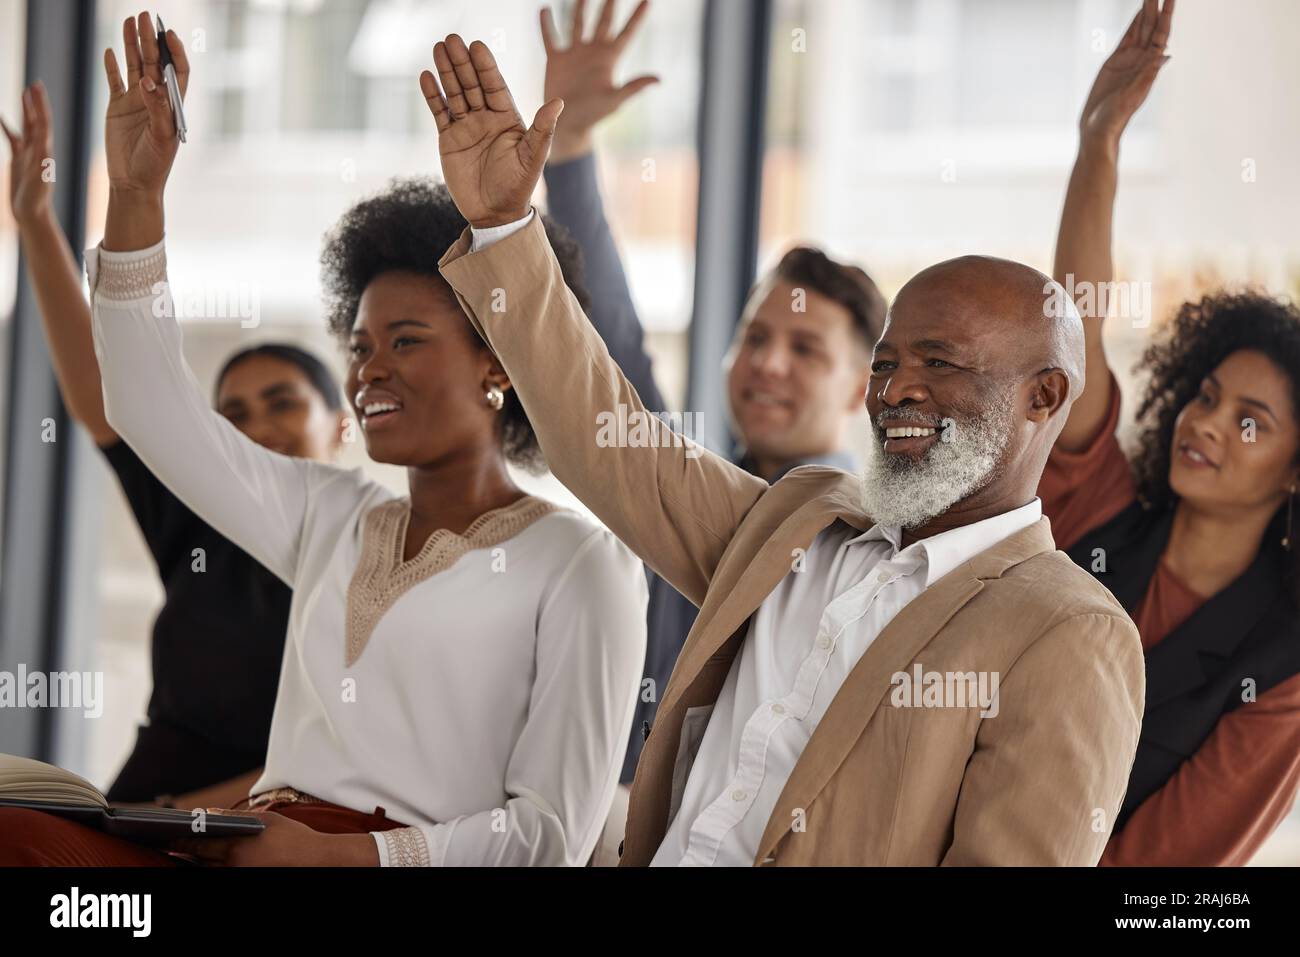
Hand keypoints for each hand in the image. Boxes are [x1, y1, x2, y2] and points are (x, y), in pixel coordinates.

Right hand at [1, 82, 54, 226]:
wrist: (32, 214)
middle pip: (37, 120)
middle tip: (35, 84)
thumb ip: (41, 162)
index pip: (42, 122)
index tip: (37, 87)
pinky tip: (0, 118)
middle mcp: (39, 150)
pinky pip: (13, 139)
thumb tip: (43, 144)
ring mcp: (29, 154)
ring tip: (23, 93)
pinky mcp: (19, 161)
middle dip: (36, 103)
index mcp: (44, 151)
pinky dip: (7, 127)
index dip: (40, 105)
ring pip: (27, 127)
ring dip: (25, 110)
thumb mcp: (38, 180)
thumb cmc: (36, 200)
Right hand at [102, 12, 188, 198]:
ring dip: (131, 44)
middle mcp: (155, 99)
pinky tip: (109, 50)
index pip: (177, 72)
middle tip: (145, 16)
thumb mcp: (162, 138)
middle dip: (150, 39)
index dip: (175, 52)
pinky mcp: (117, 107)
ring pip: (134, 66)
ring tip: (128, 21)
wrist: (133, 183)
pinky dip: (111, 65)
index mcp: (172, 106)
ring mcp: (136, 101)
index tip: (169, 34)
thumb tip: (149, 81)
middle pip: (154, 62)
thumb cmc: (154, 165)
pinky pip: (114, 80)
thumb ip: (158, 109)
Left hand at [168, 810, 376, 866]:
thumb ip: (235, 817)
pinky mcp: (243, 882)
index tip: (164, 835)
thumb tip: (209, 813)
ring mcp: (237, 877)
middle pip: (197, 859)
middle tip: (166, 844)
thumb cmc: (293, 838)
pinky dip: (208, 868)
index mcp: (236, 846)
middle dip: (181, 850)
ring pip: (206, 870)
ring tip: (180, 853)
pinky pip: (219, 875)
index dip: (179, 839)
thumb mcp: (266, 820)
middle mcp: (232, 865)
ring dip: (192, 861)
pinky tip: (203, 863)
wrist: (314, 860)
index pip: (197, 843)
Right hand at [420, 35, 562, 228]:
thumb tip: (558, 102)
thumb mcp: (533, 157)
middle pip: (472, 84)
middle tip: (451, 39)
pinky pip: (440, 112)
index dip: (486, 66)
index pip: (495, 86)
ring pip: (455, 93)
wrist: (494, 214)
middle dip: (462, 62)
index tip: (477, 46)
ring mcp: (466, 127)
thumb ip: (542, 129)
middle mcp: (486, 118)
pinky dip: (433, 96)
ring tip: (438, 48)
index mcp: (508, 118)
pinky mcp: (448, 139)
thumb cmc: (518, 187)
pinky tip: (426, 77)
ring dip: (446, 72)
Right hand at [540, 0, 657, 162]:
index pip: (627, 32)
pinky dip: (547, 25)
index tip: (648, 0)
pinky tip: (545, 10)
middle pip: (604, 22)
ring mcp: (575, 54)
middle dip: (609, 5)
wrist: (567, 126)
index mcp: (609, 59)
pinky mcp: (556, 60)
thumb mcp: (615, 100)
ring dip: (580, 8)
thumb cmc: (594, 116)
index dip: (638, 16)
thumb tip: (658, 79)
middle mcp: (593, 52)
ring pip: (578, 24)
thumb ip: (634, 87)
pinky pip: (551, 38)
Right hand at [1079, 0, 1173, 153]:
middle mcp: (1143, 60)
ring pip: (1142, 28)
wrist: (1097, 129)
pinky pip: (1128, 37)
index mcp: (1150, 66)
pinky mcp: (1115, 62)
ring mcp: (1130, 59)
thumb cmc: (1114, 119)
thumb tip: (1163, 55)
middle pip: (1153, 26)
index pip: (1161, 34)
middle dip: (1156, 6)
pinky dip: (1135, 23)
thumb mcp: (1131, 97)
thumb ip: (1146, 77)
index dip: (1166, 14)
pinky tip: (1139, 12)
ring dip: (1147, 10)